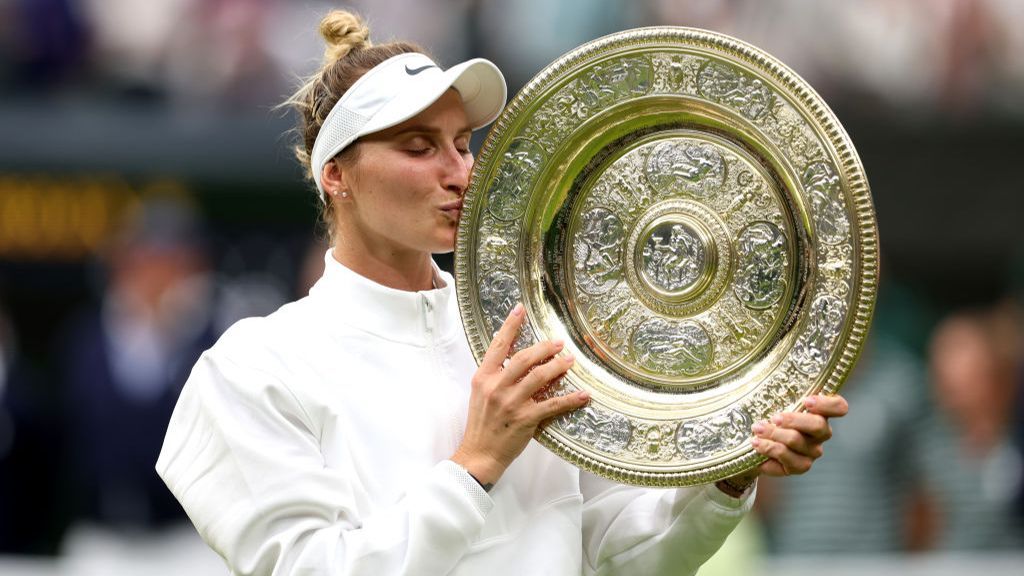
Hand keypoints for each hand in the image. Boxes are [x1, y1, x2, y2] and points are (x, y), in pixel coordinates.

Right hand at [452, 303, 588, 485]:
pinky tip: (583, 394)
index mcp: (483, 378)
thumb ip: (495, 376)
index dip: (510, 326)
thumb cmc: (481, 425)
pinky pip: (552, 405)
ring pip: (539, 377)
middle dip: (544, 348)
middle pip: (524, 358)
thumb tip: (516, 360)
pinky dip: (570, 399)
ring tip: (570, 361)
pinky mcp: (525, 419)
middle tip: (558, 343)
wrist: (479, 454)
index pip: (497, 346)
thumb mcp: (480, 395)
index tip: (520, 310)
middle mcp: (496, 387)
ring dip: (558, 367)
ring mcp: (511, 403)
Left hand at [716, 394, 848, 496]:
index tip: (807, 401)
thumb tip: (763, 370)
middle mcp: (820, 433)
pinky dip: (769, 450)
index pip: (839, 407)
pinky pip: (787, 460)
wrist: (755, 444)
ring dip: (774, 434)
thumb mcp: (772, 400)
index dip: (827, 404)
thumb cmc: (767, 416)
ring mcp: (811, 452)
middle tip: (773, 417)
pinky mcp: (799, 467)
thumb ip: (776, 388)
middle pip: (818, 425)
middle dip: (793, 420)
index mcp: (819, 412)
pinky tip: (756, 446)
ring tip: (757, 429)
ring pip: (797, 441)